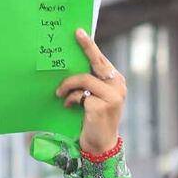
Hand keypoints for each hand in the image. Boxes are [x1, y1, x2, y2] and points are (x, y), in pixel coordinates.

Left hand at [56, 28, 125, 154]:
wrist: (101, 145)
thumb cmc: (95, 119)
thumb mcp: (97, 98)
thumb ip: (92, 82)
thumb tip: (73, 65)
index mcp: (117, 82)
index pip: (102, 60)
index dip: (90, 46)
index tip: (79, 32)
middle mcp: (118, 87)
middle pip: (98, 63)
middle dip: (86, 47)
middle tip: (76, 35)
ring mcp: (111, 97)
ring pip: (84, 79)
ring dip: (68, 85)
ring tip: (60, 93)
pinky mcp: (100, 107)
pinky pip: (79, 95)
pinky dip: (70, 99)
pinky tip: (67, 106)